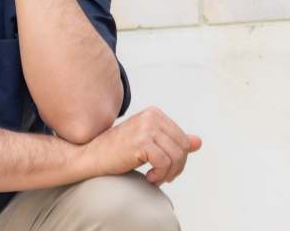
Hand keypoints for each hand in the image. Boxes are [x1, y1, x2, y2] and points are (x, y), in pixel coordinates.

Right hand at [80, 106, 202, 186]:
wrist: (91, 155)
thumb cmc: (116, 150)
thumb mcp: (148, 142)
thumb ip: (172, 140)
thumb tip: (198, 141)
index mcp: (154, 113)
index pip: (183, 138)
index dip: (179, 158)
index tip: (165, 168)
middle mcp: (151, 117)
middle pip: (182, 148)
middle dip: (176, 167)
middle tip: (161, 176)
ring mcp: (146, 128)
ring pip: (176, 157)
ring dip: (167, 174)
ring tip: (153, 177)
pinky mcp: (141, 142)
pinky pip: (164, 164)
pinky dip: (159, 175)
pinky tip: (148, 177)